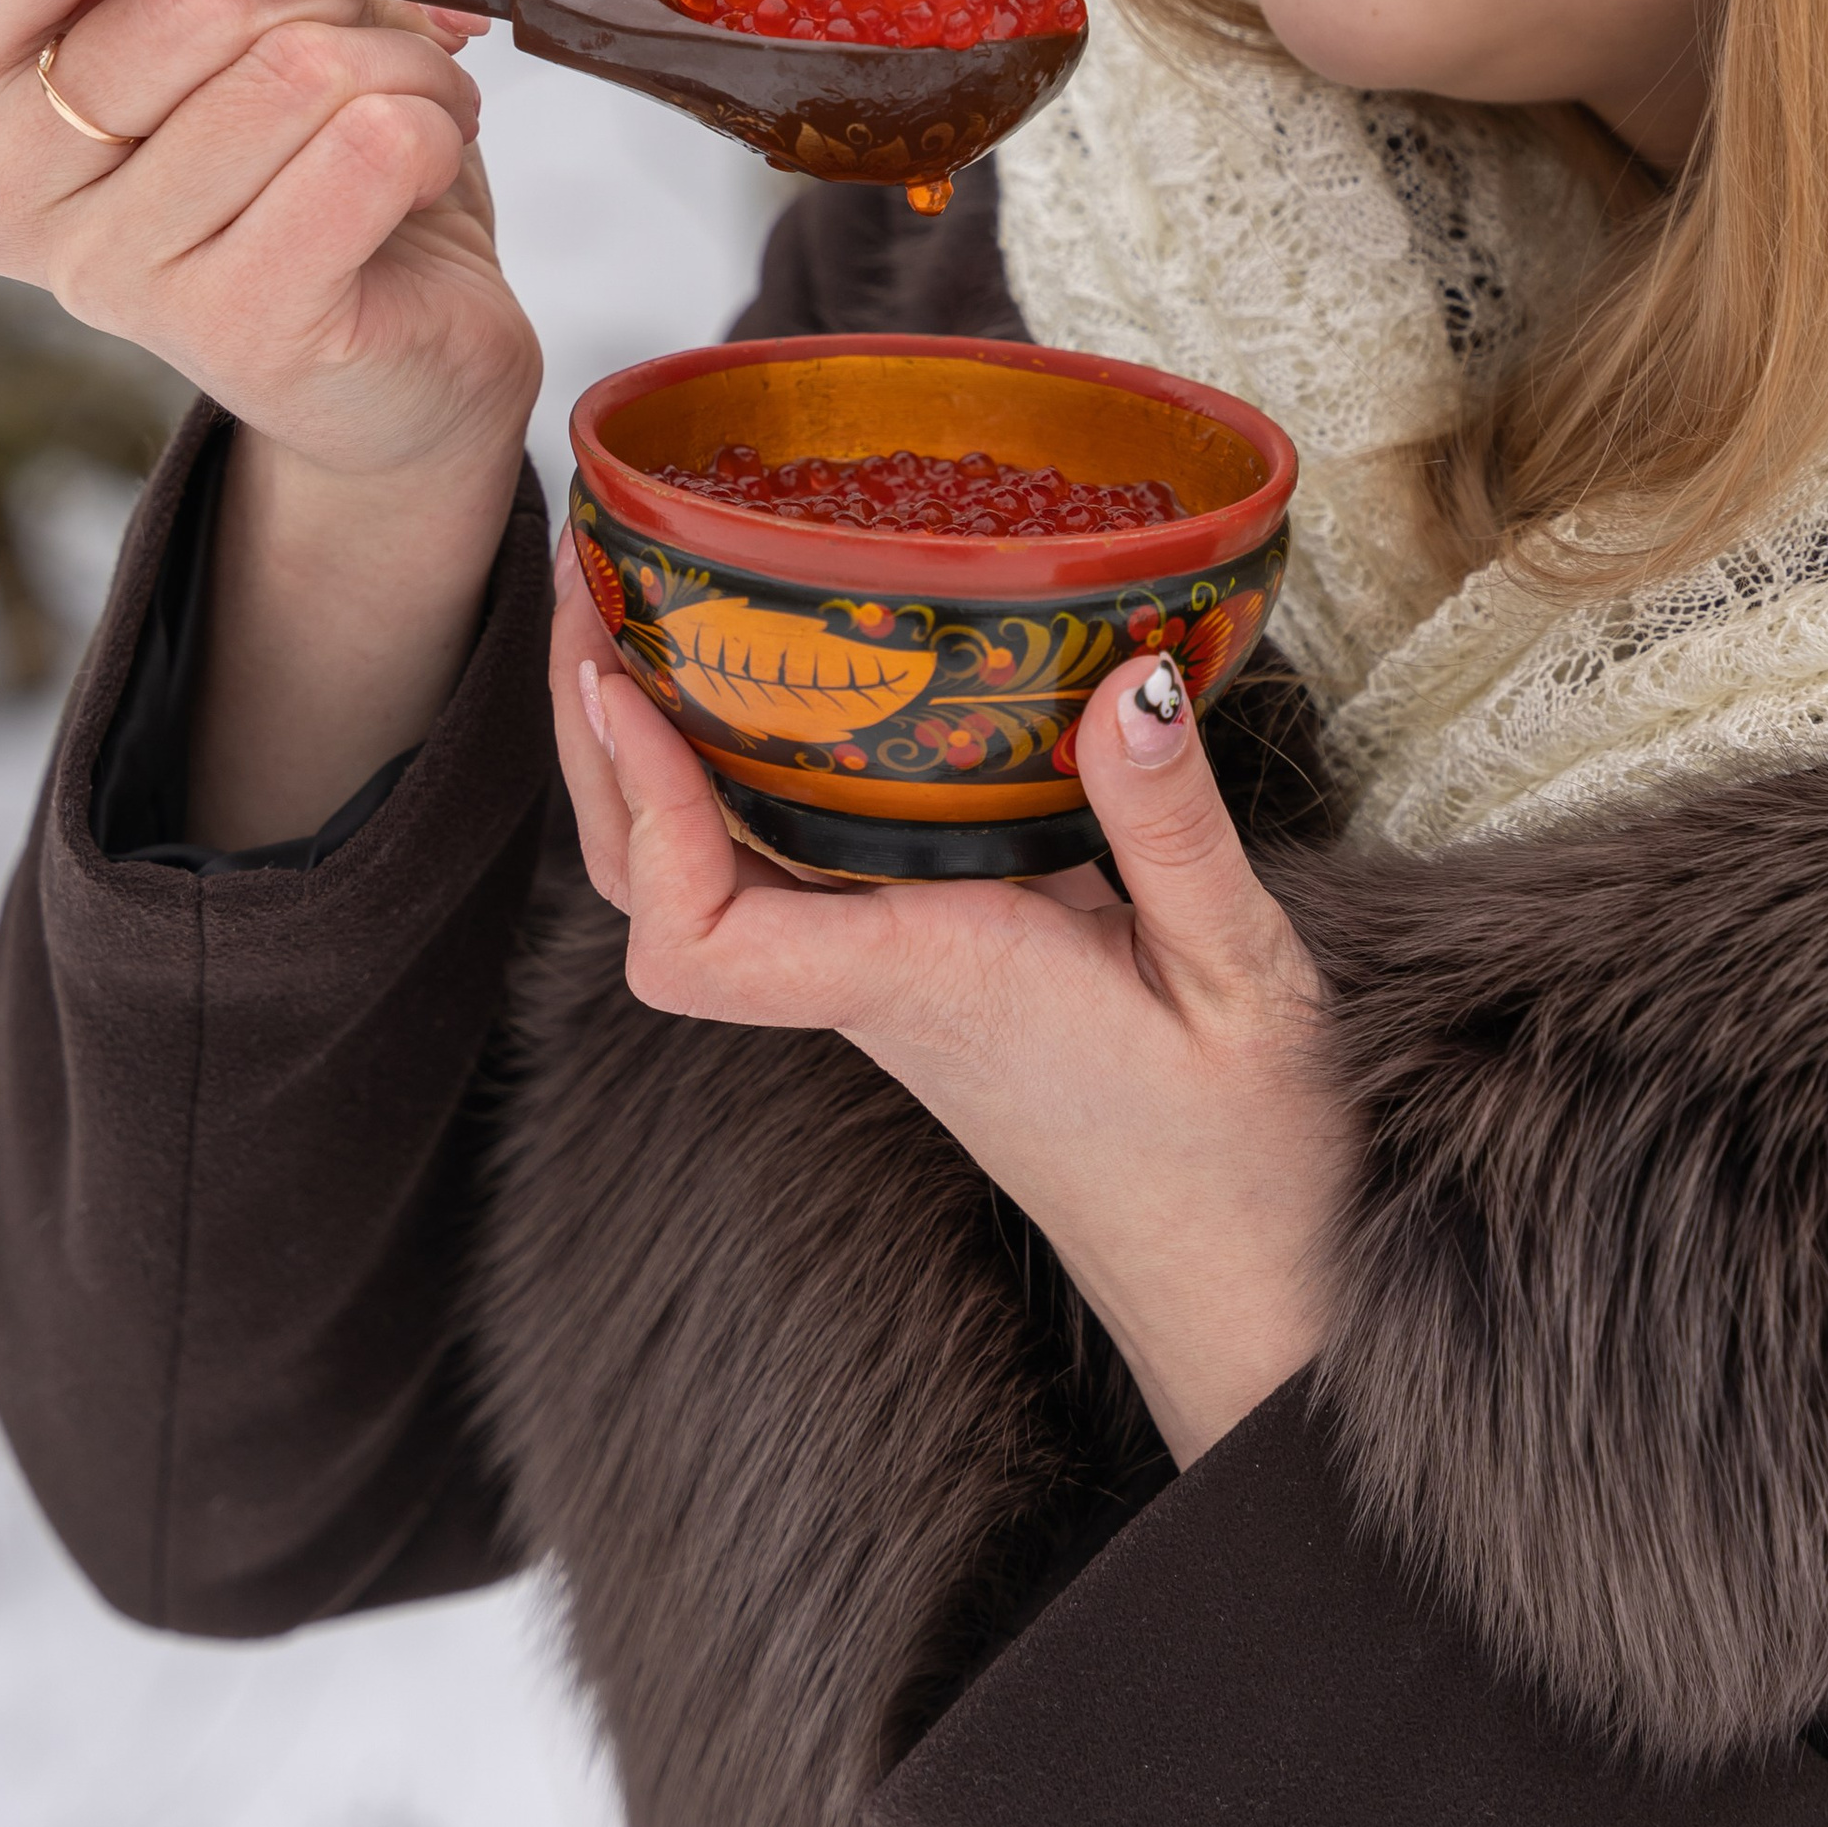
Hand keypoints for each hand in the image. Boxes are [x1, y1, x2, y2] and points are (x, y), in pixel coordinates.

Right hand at [0, 0, 544, 844]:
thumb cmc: (307, 159)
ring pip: (296, 73)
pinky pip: (369, 150)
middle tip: (388, 36)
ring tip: (414, 106)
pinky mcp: (237, 328)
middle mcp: (12, 186)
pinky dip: (439, 131)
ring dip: (404, 66)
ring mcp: (113, 276)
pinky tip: (430, 168)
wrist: (403, 355)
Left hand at [551, 548, 1353, 1468]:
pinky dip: (742, 758)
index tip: (628, 681)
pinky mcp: (910, 946)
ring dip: (646, 740)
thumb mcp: (1237, 973)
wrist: (1229, 1262)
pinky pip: (779, 855)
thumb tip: (1132, 684)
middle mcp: (864, 972)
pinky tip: (776, 670)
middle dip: (594, 731)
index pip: (696, 940)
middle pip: (647, 880)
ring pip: (697, 867)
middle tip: (591, 564)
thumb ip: (1174, 834)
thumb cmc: (1234, 1146)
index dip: (640, 811)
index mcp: (917, 978)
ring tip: (648, 589)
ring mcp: (874, 965)